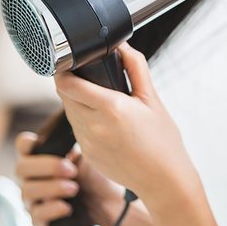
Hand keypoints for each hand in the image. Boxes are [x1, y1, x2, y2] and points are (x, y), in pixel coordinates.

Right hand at [15, 132, 159, 225]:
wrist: (112, 204)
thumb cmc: (97, 173)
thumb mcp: (89, 150)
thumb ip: (77, 133)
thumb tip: (78, 103)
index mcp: (42, 156)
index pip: (23, 145)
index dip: (27, 143)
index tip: (39, 142)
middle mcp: (33, 177)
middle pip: (21, 168)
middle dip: (46, 166)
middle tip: (71, 168)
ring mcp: (35, 199)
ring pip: (27, 192)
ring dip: (51, 187)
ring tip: (74, 187)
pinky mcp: (42, 220)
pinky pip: (36, 216)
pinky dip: (51, 209)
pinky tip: (68, 206)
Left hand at [54, 42, 201, 205]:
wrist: (164, 179)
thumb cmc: (163, 140)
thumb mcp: (153, 99)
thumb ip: (135, 68)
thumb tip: (122, 46)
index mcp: (111, 108)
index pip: (68, 84)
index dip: (63, 71)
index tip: (68, 64)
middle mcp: (94, 126)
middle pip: (64, 96)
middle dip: (71, 84)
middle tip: (87, 78)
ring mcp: (88, 143)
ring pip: (69, 113)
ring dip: (76, 103)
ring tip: (98, 100)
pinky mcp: (87, 155)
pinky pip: (77, 130)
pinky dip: (84, 121)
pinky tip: (104, 122)